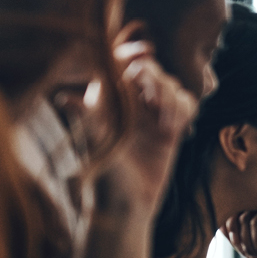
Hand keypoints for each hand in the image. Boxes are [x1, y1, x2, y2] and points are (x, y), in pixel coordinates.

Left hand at [85, 32, 197, 212]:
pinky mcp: (171, 130)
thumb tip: (69, 93)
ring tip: (163, 123)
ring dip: (171, 98)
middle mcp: (130, 103)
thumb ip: (92, 110)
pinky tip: (173, 129)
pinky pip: (187, 105)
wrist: (125, 205)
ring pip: (172, 86)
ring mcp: (152, 115)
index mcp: (108, 98)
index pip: (122, 61)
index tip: (143, 55)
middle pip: (152, 69)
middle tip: (152, 97)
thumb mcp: (95, 139)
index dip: (133, 51)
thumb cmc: (102, 173)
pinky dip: (184, 111)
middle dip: (156, 78)